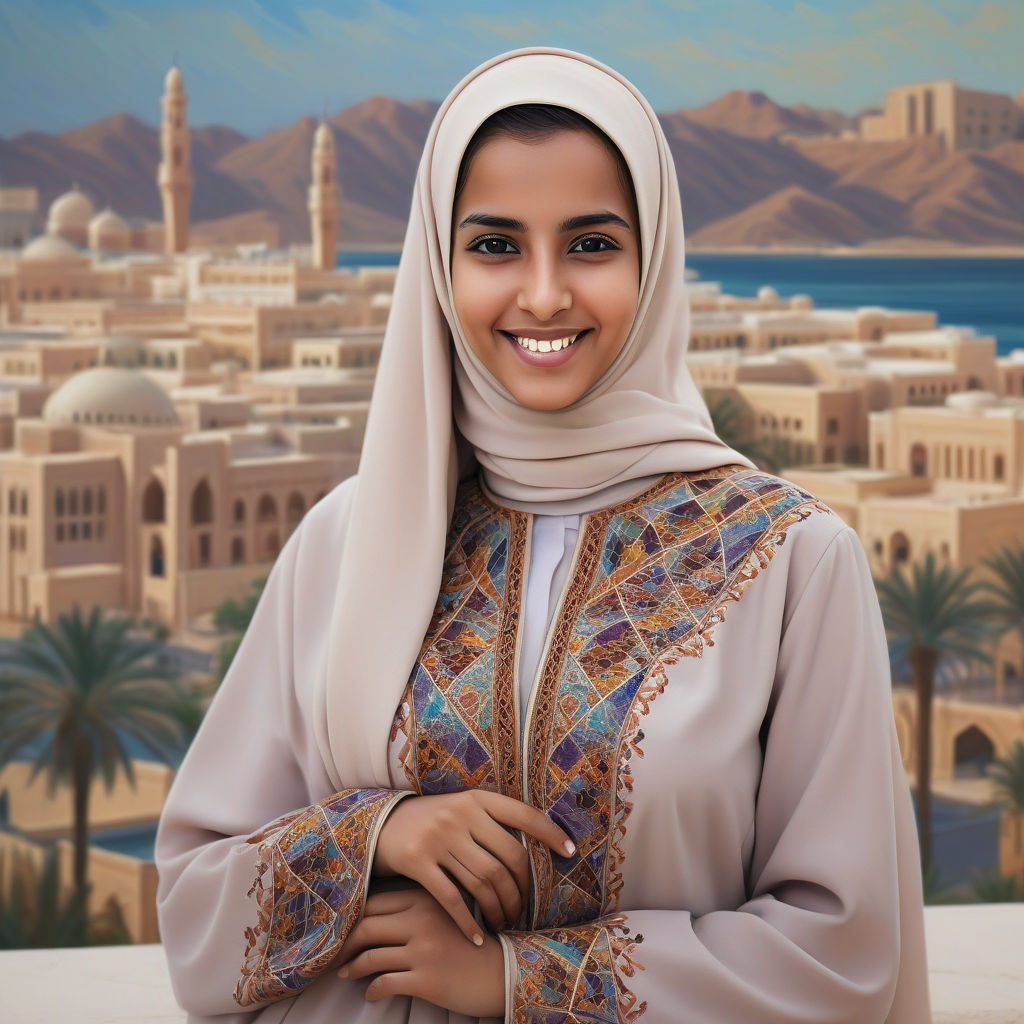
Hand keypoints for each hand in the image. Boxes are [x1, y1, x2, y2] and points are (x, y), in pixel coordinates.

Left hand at [337, 888, 504, 1017]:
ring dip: (352, 967)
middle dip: (345, 942)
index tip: (343, 928)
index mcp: (427, 898)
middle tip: (334, 953)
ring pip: (370, 956)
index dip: (354, 915)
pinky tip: (371, 994)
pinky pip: (384, 983)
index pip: (376, 901)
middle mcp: (422, 920)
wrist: (503, 971)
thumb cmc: (473, 942)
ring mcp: (423, 950)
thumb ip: (419, 906)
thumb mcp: (448, 912)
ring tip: (345, 973)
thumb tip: (376, 914)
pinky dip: (372, 990)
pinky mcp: (426, 979)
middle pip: (367, 925)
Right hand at [373, 790, 574, 942]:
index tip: (570, 852)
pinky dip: (468, 921)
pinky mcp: (417, 861)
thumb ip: (490, 822)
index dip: (551, 833)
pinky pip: (451, 898)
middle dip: (522, 889)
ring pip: (483, 881)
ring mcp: (438, 837)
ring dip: (500, 908)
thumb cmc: (431, 820)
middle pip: (508, 858)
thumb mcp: (461, 809)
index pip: (524, 815)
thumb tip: (534, 845)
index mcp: (476, 799)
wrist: (381, 825)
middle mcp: (460, 814)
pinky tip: (478, 935)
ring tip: (505, 921)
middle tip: (524, 908)